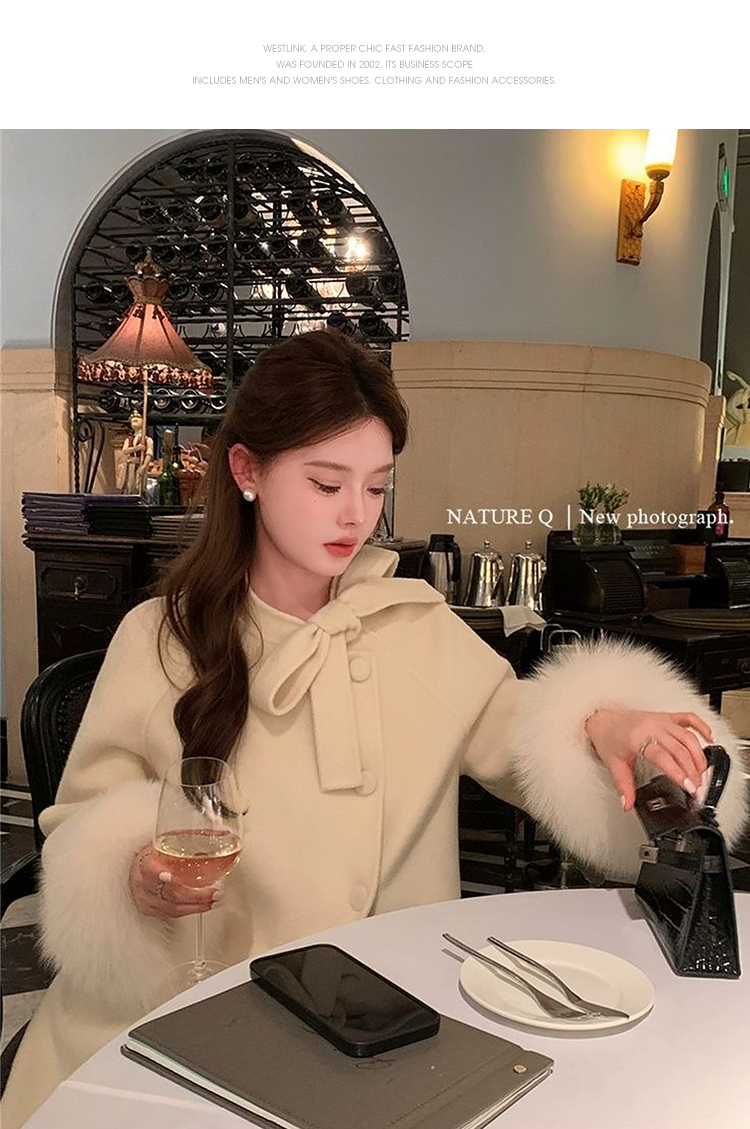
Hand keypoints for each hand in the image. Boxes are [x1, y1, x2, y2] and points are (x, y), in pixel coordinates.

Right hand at [129, 845, 221, 918]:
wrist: (139, 865)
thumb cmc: (156, 852)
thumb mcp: (169, 840)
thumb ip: (194, 837)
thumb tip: (224, 833)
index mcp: (145, 862)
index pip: (149, 869)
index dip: (158, 874)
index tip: (168, 876)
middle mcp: (143, 883)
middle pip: (169, 892)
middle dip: (195, 895)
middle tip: (214, 892)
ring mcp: (146, 899)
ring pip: (172, 908)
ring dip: (197, 906)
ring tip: (215, 900)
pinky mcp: (150, 910)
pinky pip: (172, 913)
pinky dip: (190, 909)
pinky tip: (204, 905)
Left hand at [585, 708, 712, 811]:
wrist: (602, 719)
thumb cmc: (607, 738)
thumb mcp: (613, 765)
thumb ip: (624, 786)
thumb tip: (628, 804)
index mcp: (638, 738)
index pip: (665, 757)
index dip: (679, 774)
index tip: (690, 788)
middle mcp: (652, 727)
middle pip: (680, 749)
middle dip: (693, 771)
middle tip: (697, 788)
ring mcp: (661, 720)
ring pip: (688, 737)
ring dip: (699, 756)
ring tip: (702, 774)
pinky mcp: (666, 716)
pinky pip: (689, 718)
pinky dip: (702, 727)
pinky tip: (709, 739)